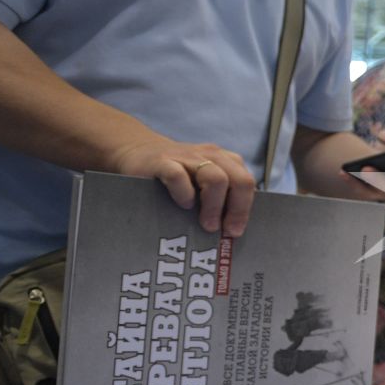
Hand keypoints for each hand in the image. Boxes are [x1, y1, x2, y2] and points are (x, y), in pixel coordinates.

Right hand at [109, 138, 255, 235]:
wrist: (137, 152)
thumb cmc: (175, 177)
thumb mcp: (200, 184)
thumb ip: (219, 199)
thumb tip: (230, 233)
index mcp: (225, 162)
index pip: (247, 183)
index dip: (245, 209)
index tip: (235, 231)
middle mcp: (211, 156)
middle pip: (240, 180)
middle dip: (237, 210)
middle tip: (225, 231)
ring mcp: (187, 157)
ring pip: (216, 178)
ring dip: (214, 206)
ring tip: (206, 225)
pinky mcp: (162, 162)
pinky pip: (179, 176)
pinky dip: (184, 194)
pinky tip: (183, 205)